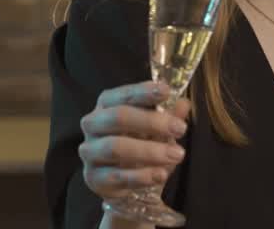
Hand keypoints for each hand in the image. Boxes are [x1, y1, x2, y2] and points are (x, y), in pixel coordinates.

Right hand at [79, 81, 190, 201]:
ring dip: (149, 151)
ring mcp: (90, 151)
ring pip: (115, 147)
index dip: (144, 92)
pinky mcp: (93, 177)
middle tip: (180, 128)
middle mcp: (93, 124)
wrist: (123, 182)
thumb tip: (183, 104)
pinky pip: (116, 176)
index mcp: (107, 104)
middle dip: (151, 122)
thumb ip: (169, 117)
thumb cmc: (139, 146)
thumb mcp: (157, 129)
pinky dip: (141, 175)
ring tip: (176, 155)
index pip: (124, 94)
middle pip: (118, 117)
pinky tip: (160, 174)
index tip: (166, 91)